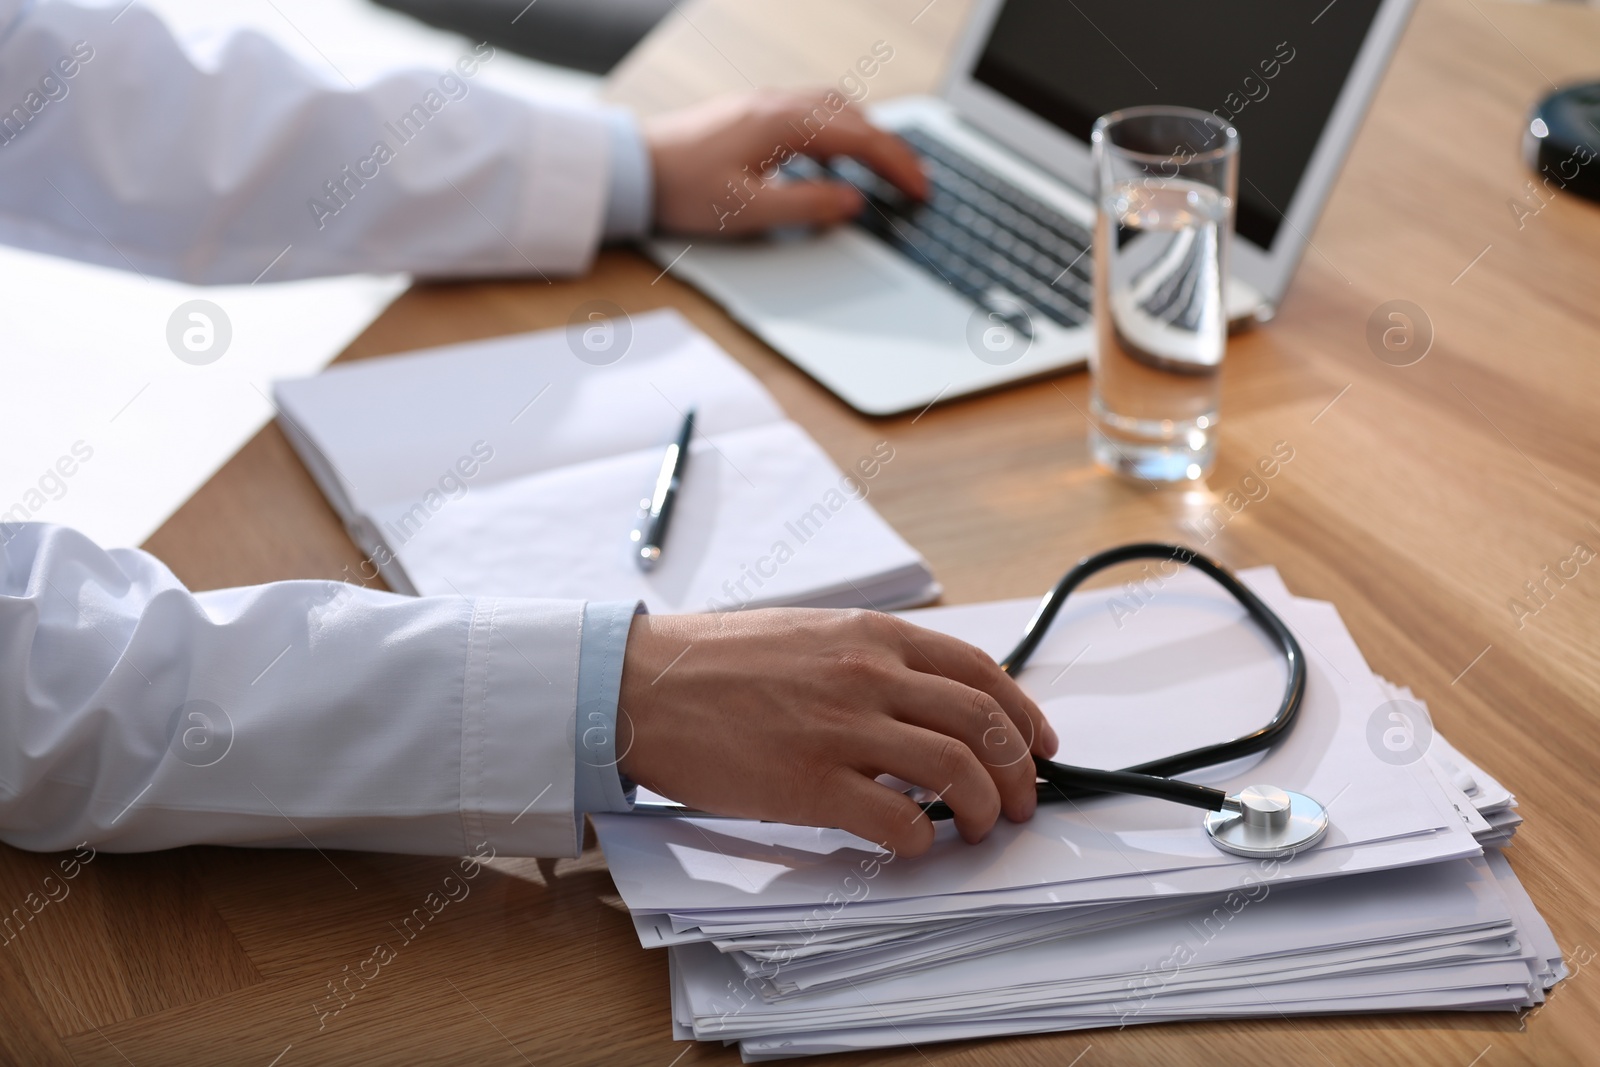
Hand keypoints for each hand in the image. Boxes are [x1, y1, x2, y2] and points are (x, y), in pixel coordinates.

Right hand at [615, 608, 1057, 856]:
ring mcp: (842, 729)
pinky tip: (911, 841)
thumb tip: (927, 702)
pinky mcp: (811, 784)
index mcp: (873, 635)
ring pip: (956, 772)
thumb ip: (872, 659)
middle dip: (1020, 771)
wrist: (642, 686)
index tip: (1040, 745)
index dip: (1025, 715)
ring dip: (982, 809)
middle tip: (1020, 802)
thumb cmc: (718, 663)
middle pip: (984, 724)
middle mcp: (869, 675)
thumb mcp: (811, 635)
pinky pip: (898, 821)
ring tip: (975, 828)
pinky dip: (921, 839)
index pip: (981, 673)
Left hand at [643, 91, 927, 235]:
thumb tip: (854, 202)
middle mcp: (778, 105)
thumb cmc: (681, 190)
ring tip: (883, 169)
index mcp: (784, 125)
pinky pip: (810, 113)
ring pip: (834, 108)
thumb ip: (808, 206)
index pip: (861, 139)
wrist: (631, 168)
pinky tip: (833, 160)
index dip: (898, 166)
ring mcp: (764, 105)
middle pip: (854, 117)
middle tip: (913, 183)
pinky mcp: (750, 114)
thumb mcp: (749, 212)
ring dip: (865, 136)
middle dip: (890, 149)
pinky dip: (837, 132)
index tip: (921, 191)